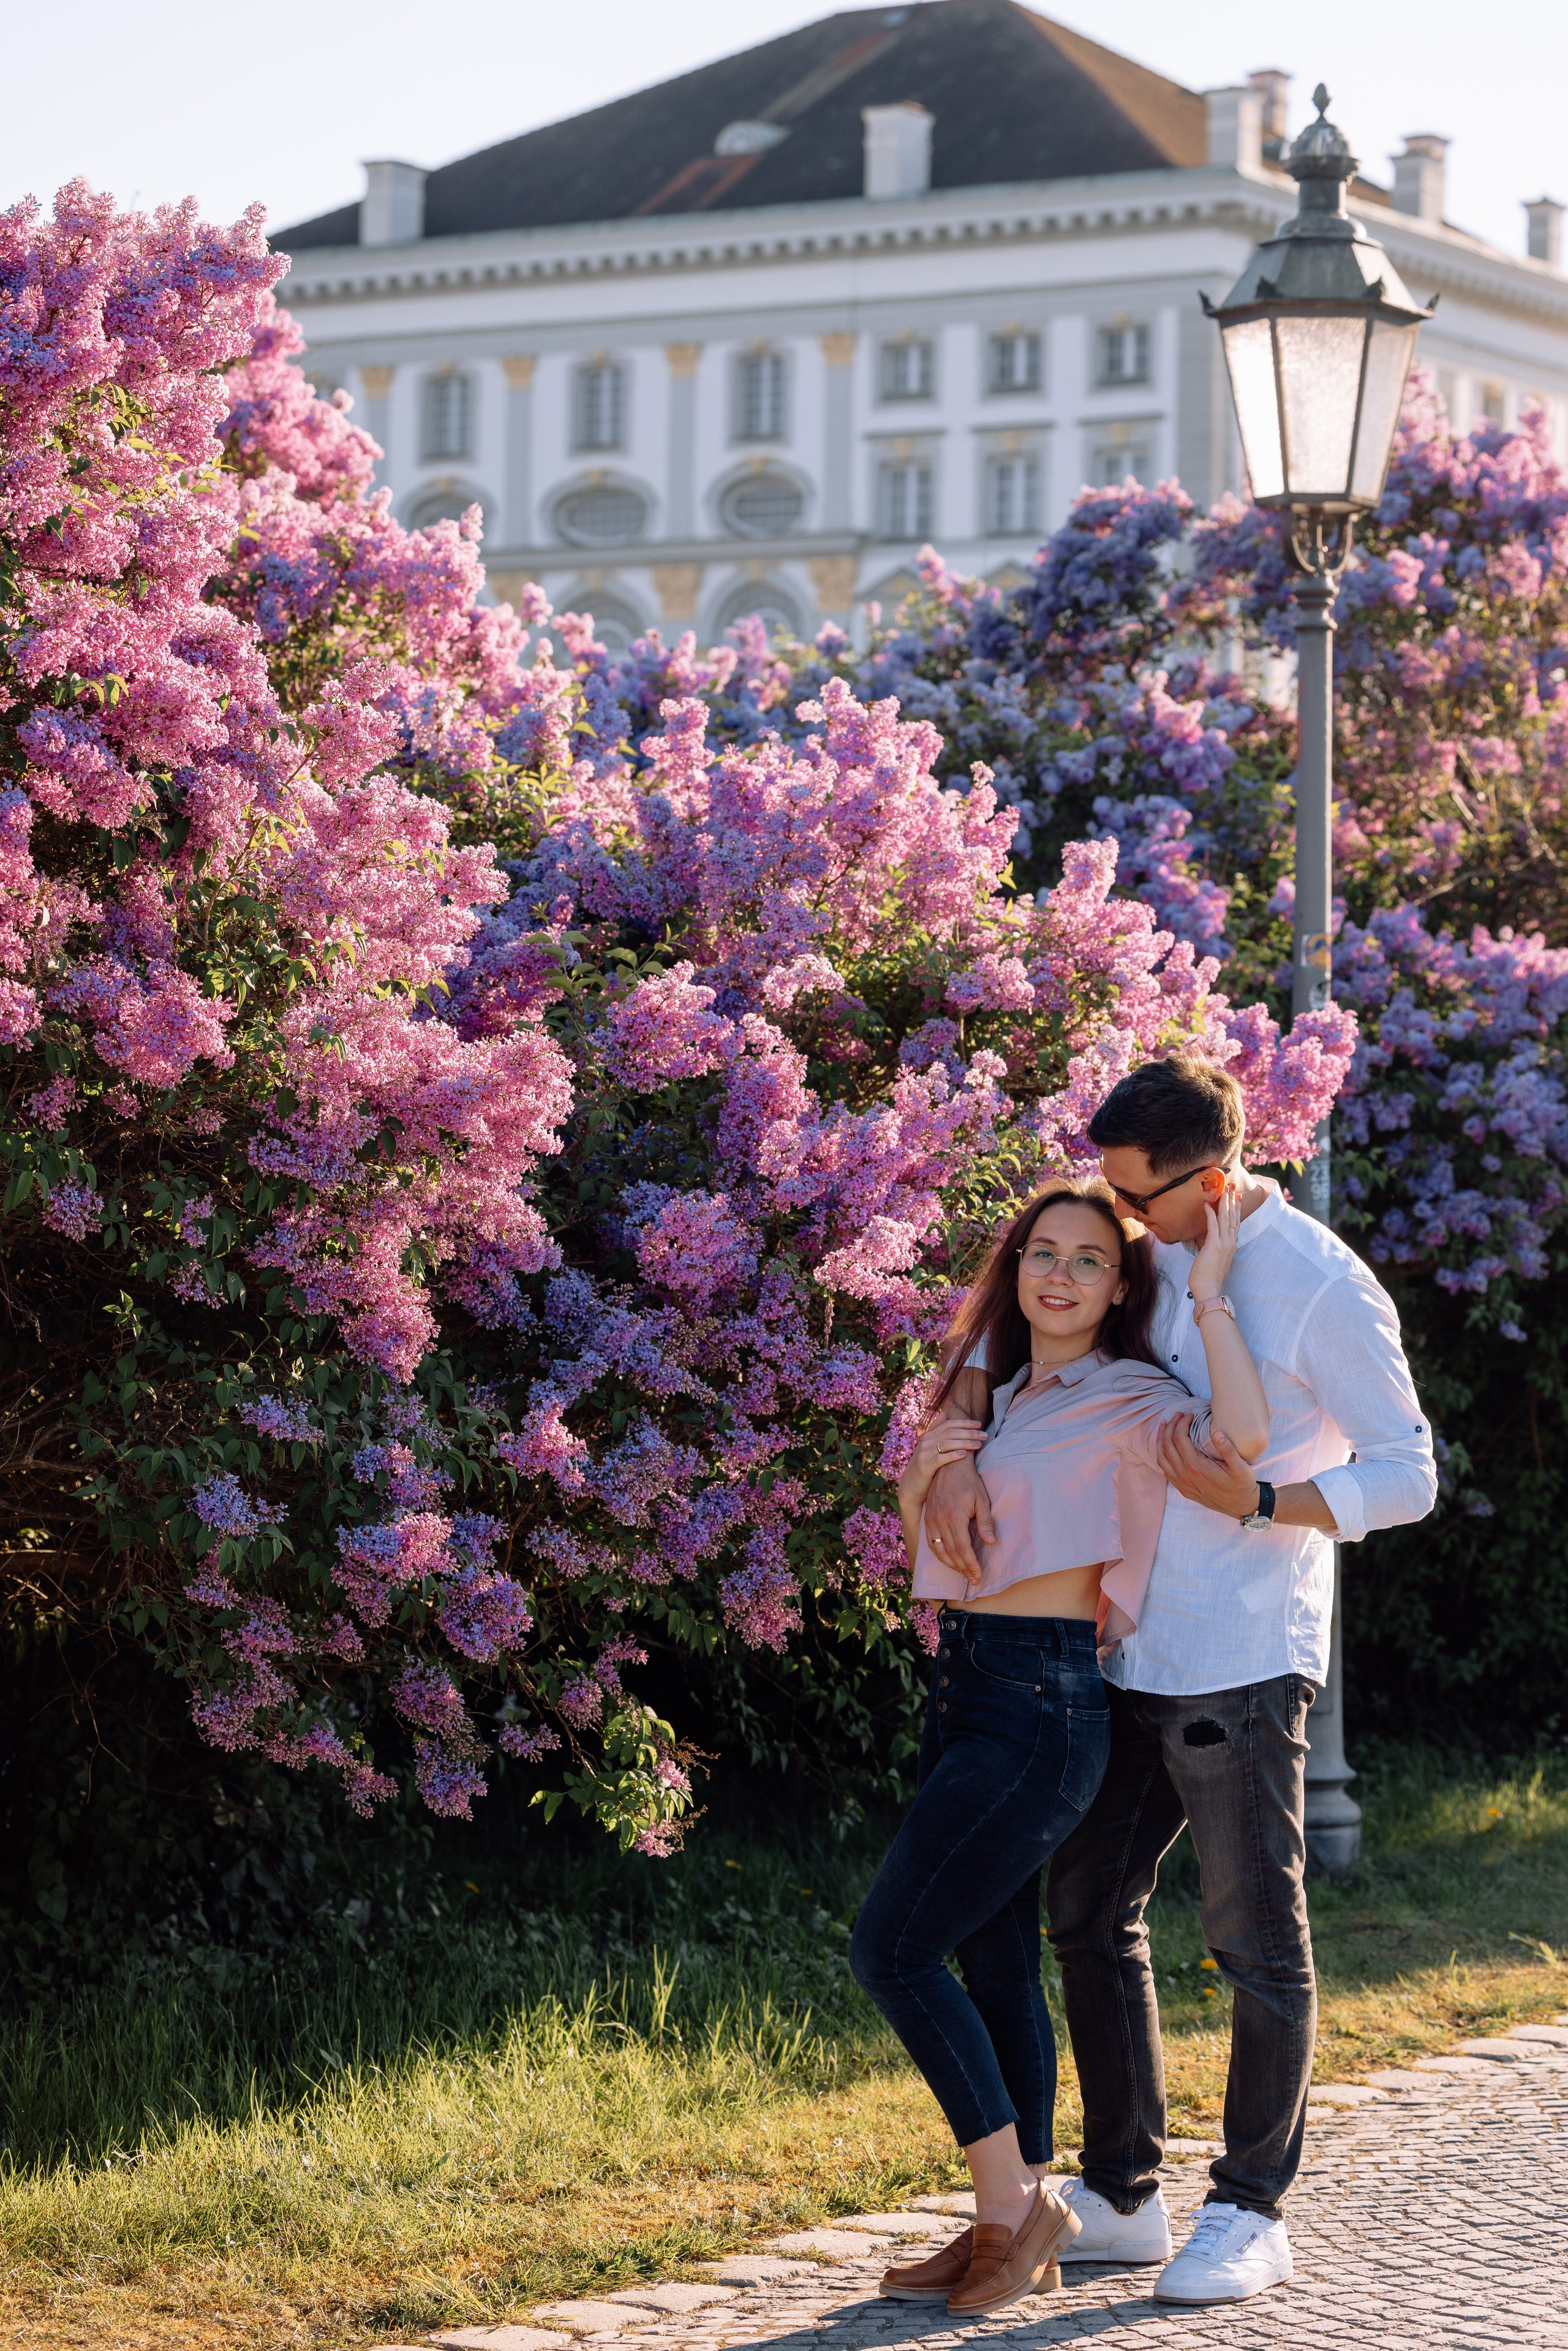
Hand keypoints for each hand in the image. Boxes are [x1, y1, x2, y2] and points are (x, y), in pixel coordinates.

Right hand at [901, 1418, 985, 1499]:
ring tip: (979, 1444)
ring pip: (947, 1443)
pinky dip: (953, 1455)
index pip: (948, 1424)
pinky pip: (940, 1459)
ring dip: (965, 1442)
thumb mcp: (928, 1447)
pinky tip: (964, 1454)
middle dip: (969, 1432)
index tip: (979, 1424)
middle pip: (950, 1432)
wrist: (910, 1487)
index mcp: (928, 1437)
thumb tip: (944, 1413)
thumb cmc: (924, 1466)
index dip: (964, 1423)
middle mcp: (925, 1443)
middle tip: (984, 1435)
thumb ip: (935, 1430)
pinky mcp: (924, 1467)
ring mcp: (924, 1455)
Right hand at [922, 1449, 996, 1586]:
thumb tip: (991, 1542)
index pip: (963, 1549)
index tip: (978, 1575)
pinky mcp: (928, 1518)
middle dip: (962, 1568)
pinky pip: (930, 1542)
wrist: (950, 1466)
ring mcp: (931, 1519)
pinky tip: (948, 1560)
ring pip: (938, 1550)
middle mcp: (940, 1520)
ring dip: (950, 1564)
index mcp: (955, 1517)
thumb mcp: (982, 1500)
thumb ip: (986, 1522)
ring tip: (962, 1573)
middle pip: (951, 1553)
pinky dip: (939, 1554)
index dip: (971, 1564)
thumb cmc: (970, 1482)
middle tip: (972, 1579)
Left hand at [1156, 1416, 1260, 1516]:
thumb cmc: (1242, 1485)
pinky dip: (1162, 1454)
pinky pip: (1165, 1469)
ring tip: (1165, 1426)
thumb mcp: (1241, 1467)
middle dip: (1170, 1426)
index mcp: (1196, 1467)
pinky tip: (1167, 1446)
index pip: (1179, 1438)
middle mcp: (1184, 1475)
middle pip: (1167, 1445)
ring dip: (1161, 1439)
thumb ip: (1228, 1449)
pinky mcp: (1182, 1489)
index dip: (1181, 1423)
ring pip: (1161, 1457)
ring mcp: (1181, 1483)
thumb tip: (1216, 1433)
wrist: (1241, 1507)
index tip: (1189, 1414)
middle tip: (1176, 1415)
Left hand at [1188, 1178, 1240, 1304]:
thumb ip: (1216, 1251)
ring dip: (1225, 1202)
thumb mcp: (1216, 1262)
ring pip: (1226, 1218)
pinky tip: (1207, 1204)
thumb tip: (1211, 1247)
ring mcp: (1224, 1243)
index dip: (1237, 1210)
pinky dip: (1210, 1213)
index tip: (1238, 1198)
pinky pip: (1213, 1225)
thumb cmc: (1209, 1279)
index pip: (1236, 1224)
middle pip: (1233, 1217)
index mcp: (1231, 1246)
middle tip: (1233, 1187)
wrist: (1209, 1290)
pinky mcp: (1214, 1245)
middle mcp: (1230, 1243)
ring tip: (1224, 1190)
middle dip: (1233, 1200)